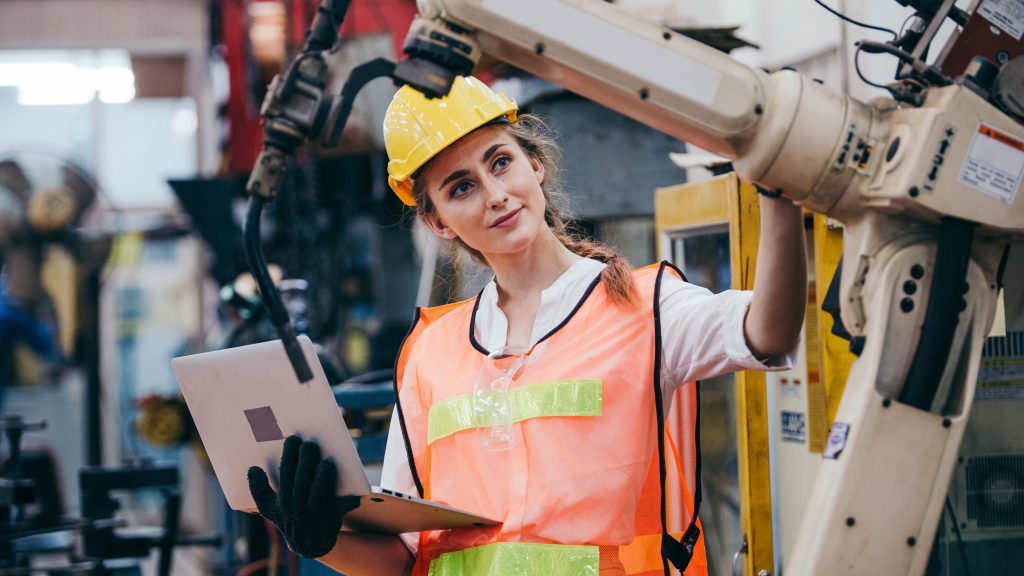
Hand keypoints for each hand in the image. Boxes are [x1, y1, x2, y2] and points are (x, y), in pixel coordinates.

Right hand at [247, 435, 360, 557]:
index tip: (293, 438)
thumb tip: (252, 469)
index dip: (289, 454)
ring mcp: (315, 512)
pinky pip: (341, 508)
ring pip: (319, 490)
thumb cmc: (289, 518)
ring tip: (328, 462)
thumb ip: (259, 490)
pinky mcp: (332, 517)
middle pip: (302, 476)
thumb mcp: (270, 508)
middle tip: (311, 444)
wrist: (308, 545)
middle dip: (306, 458)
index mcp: (284, 498)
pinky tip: (354, 495)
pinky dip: (348, 501)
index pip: (285, 471)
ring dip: (324, 475)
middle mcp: (297, 504)